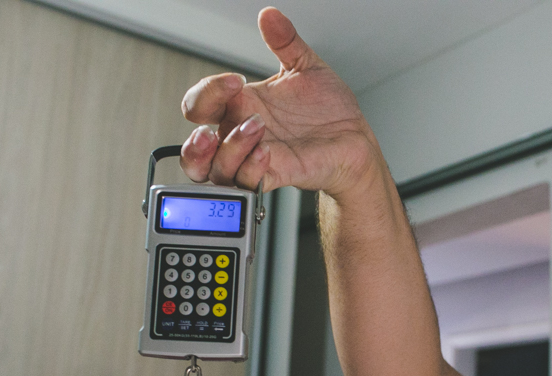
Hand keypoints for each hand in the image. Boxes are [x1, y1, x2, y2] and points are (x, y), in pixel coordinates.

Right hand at [179, 8, 384, 200]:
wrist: (356, 139)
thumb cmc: (329, 111)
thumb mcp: (306, 67)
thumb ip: (285, 41)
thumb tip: (270, 15)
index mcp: (243, 106)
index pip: (200, 104)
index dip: (207, 92)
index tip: (235, 81)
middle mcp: (244, 136)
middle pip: (196, 149)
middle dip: (195, 142)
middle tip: (210, 129)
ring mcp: (258, 158)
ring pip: (216, 170)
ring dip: (228, 150)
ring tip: (256, 129)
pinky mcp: (278, 175)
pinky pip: (250, 183)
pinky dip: (252, 168)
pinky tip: (267, 151)